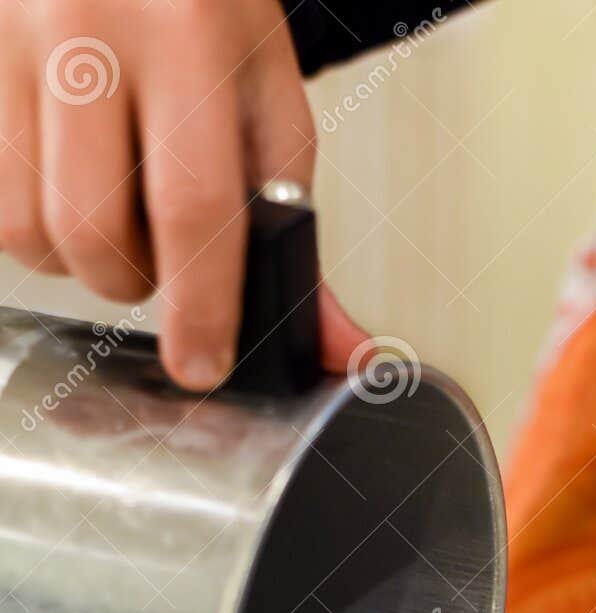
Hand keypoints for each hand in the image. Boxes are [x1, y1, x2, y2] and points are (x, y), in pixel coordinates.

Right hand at [0, 0, 316, 388]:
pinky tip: (67, 181)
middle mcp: (87, 31)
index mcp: (186, 36)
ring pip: (27, 228)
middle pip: (93, 230)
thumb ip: (294, 223)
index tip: (203, 363)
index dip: (201, 305)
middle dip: (132, 281)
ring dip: (78, 259)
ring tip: (113, 210)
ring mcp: (13, 43)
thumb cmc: (197, 9)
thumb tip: (332, 344)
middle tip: (159, 250)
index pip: (194, 205)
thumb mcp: (265, 96)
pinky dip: (34, 222)